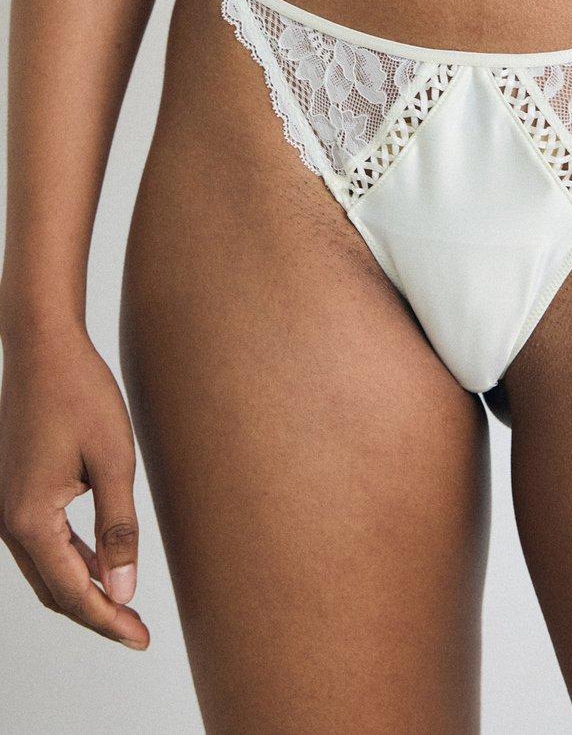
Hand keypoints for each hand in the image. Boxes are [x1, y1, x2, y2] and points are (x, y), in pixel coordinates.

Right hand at [0, 315, 148, 647]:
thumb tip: (121, 591)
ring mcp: (8, 506)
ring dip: (84, 588)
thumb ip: (118, 529)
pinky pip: (44, 541)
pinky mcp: (16, 490)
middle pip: (55, 589)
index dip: (108, 620)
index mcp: (30, 520)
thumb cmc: (81, 394)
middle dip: (96, 613)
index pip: (72, 592)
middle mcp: (10, 520)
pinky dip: (73, 559)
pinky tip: (102, 562)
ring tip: (125, 604)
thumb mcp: (114, 461)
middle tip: (138, 632)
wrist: (44, 348)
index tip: (141, 640)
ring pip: (47, 568)